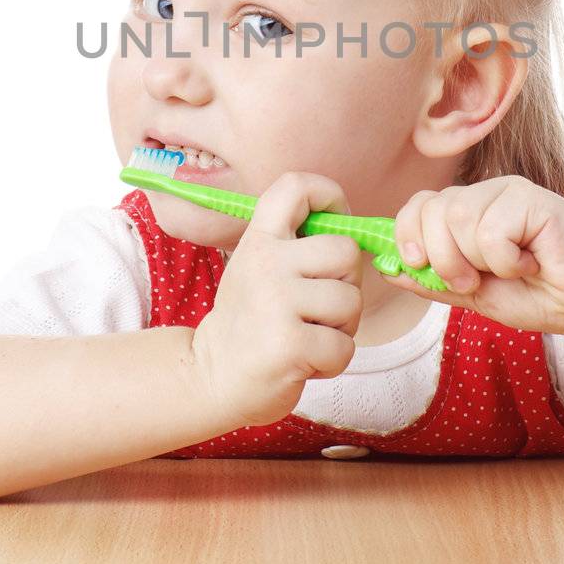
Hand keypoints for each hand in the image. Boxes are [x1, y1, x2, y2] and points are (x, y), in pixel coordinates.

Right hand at [190, 171, 363, 429]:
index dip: (329, 196)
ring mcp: (276, 302)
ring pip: (352, 302)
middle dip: (346, 284)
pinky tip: (304, 361)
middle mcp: (265, 262)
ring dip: (341, 328)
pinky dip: (332, 361)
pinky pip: (345, 346)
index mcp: (259, 239)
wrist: (211, 377)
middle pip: (347, 251)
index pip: (296, 186)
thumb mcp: (258, 267)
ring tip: (308, 336)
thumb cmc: (250, 321)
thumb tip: (351, 223)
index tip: (334, 222)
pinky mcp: (290, 345)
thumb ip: (295, 244)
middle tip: (318, 308)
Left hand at [381, 175, 563, 340]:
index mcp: (466, 214)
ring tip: (514, 270)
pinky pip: (492, 229)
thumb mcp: (476, 296)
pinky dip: (507, 259)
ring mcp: (507, 192)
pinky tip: (534, 260)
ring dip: (480, 261)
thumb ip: (434, 281)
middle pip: (431, 211)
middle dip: (445, 259)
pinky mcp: (531, 196)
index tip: (420, 265)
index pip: (416, 206)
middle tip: (477, 280)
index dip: (406, 235)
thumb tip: (388, 269)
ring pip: (458, 218)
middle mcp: (483, 196)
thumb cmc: (542, 296)